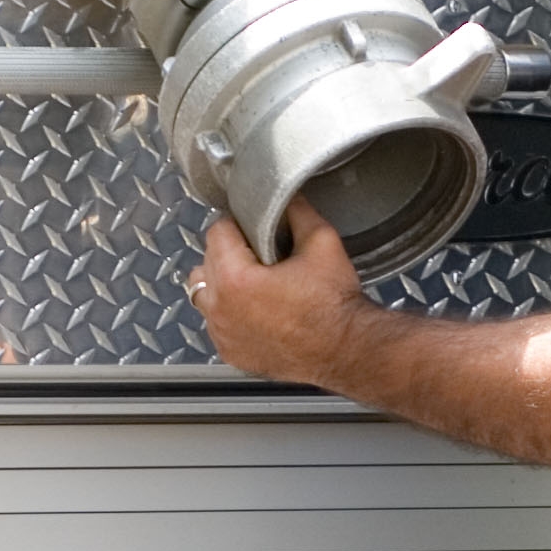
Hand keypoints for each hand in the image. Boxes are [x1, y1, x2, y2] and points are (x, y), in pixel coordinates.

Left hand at [189, 198, 363, 384]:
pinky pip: (216, 324)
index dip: (237, 224)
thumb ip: (296, 211)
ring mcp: (224, 335)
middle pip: (206, 262)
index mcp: (234, 279)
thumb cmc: (334, 306)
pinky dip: (228, 313)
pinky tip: (254, 310)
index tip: (253, 229)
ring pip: (203, 294)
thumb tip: (285, 197)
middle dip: (228, 253)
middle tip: (258, 255)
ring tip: (251, 282)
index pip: (217, 232)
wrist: (347, 351)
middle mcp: (221, 309)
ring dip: (221, 283)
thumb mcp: (321, 242)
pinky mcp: (232, 353)